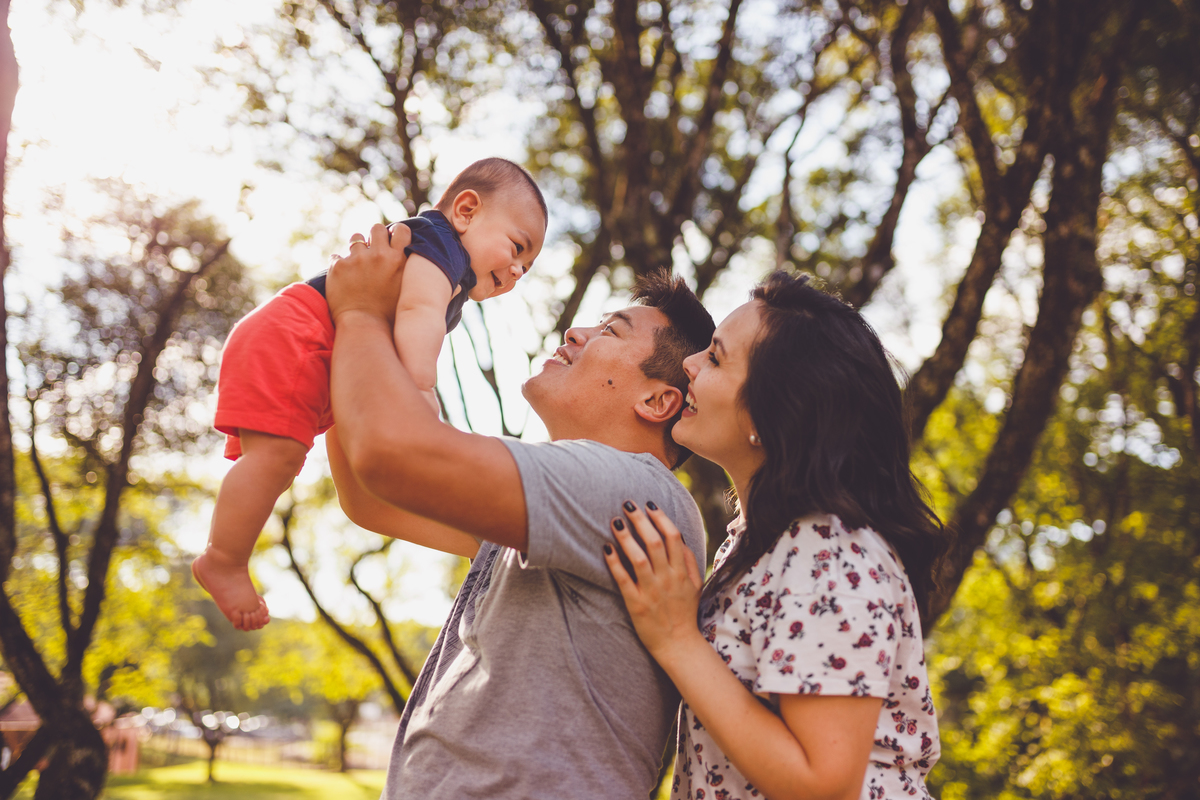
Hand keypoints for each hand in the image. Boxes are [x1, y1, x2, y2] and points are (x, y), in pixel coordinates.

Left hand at [326, 222, 411, 325]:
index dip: (395, 233)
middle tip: (372, 250)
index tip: (391, 240)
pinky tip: (343, 279)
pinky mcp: (338, 266)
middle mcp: (379, 255)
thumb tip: (402, 256)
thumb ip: (403, 269)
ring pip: (356, 238)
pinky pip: (336, 256)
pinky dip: (339, 266)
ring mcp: (357, 259)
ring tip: (356, 264)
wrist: (365, 328)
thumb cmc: (389, 315)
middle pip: (377, 228)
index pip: (401, 230)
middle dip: (374, 236)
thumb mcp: (405, 289)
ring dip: (356, 248)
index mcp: (398, 260)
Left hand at [603, 501, 703, 659]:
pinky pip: (624, 579)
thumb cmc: (685, 612)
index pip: (672, 537)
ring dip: (626, 537)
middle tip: (627, 504)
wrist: (678, 645)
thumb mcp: (695, 585)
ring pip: (638, 558)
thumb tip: (680, 538)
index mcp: (682, 572)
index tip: (648, 504)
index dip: (660, 517)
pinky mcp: (636, 604)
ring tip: (615, 522)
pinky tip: (606, 548)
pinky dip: (615, 563)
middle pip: (654, 542)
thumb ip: (690, 561)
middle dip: (640, 520)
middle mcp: (667, 578)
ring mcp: (652, 591)